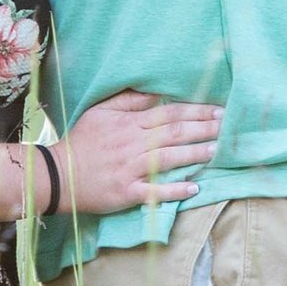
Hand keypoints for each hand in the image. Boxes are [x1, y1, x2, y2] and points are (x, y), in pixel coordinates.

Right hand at [59, 88, 226, 215]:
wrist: (58, 175)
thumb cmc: (82, 141)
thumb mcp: (101, 111)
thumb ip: (129, 100)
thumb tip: (156, 92)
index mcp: (129, 123)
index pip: (168, 114)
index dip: (194, 111)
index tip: (217, 109)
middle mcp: (134, 145)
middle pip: (174, 133)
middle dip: (203, 129)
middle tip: (227, 126)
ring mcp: (131, 170)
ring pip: (169, 159)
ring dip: (195, 154)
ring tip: (218, 150)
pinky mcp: (127, 193)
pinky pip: (155, 191)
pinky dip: (175, 190)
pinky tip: (195, 188)